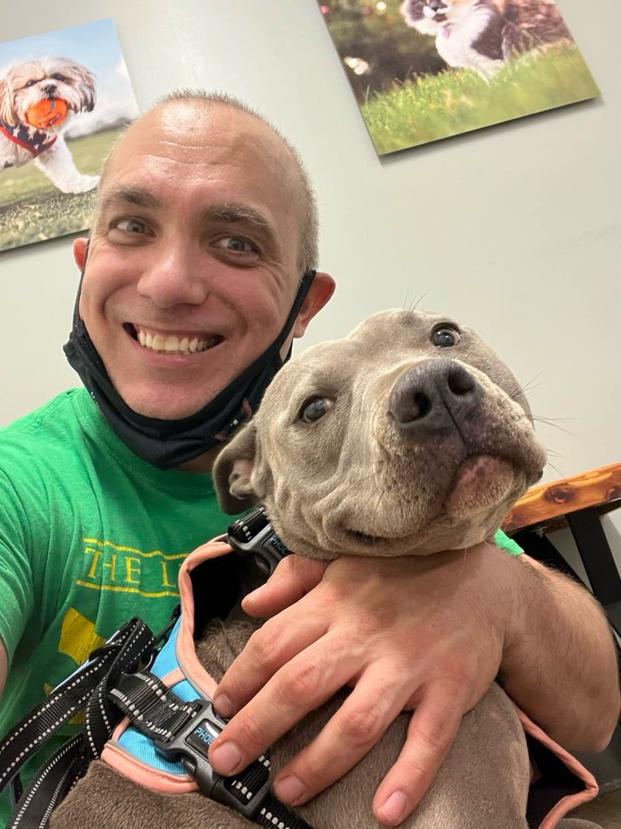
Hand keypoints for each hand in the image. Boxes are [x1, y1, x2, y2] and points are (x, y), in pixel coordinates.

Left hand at [209, 545, 515, 825]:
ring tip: (287, 791)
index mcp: (335, 601)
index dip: (241, 678)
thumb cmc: (402, 574)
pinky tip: (385, 812)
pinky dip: (409, 778)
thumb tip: (250, 604)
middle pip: (301, 684)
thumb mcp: (342, 562)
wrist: (483, 581)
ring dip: (318, 763)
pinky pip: (429, 740)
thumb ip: (294, 578)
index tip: (220, 708)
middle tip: (228, 759)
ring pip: (356, 721)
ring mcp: (409, 664)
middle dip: (258, 726)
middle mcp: (366, 633)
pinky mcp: (449, 689)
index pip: (274, 643)